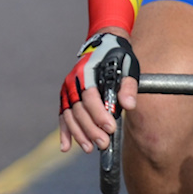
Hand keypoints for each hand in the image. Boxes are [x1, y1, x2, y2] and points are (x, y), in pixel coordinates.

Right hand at [58, 31, 138, 153]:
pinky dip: (64, 132)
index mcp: (88, 73)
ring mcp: (68, 90)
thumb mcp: (127, 67)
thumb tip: (129, 105)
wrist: (104, 45)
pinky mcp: (67, 97)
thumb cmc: (117, 57)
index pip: (90, 97)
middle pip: (79, 109)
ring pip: (69, 115)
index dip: (99, 114)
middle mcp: (74, 82)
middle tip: (103, 143)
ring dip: (78, 133)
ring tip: (90, 148)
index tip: (110, 128)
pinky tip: (66, 147)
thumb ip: (128, 87)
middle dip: (90, 129)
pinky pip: (63, 116)